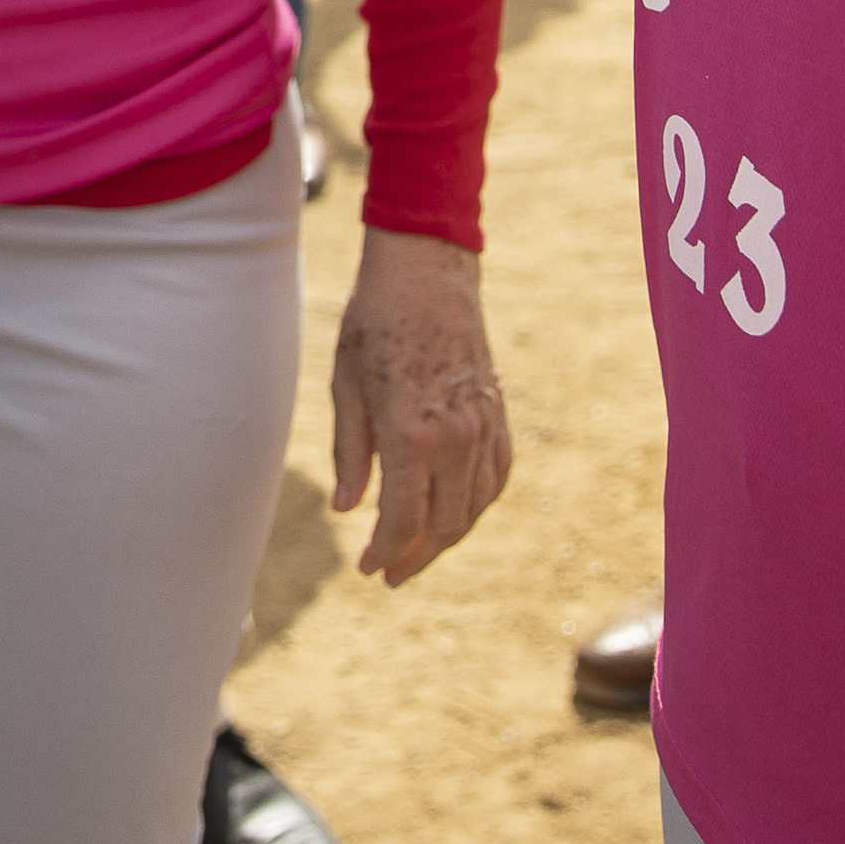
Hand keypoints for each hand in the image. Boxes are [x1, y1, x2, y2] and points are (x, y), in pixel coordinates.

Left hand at [327, 228, 510, 583]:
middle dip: (415, 556)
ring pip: (474, 507)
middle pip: (444, 525)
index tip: (368, 569)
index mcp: (410, 434)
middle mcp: (455, 438)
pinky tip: (456, 512)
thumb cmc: (374, 323)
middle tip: (389, 572)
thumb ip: (351, 455)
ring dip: (447, 537)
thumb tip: (348, 511)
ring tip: (417, 550)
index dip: (384, 553)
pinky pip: (496, 477)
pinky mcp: (498, 414)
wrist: (426, 271)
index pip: (403, 520)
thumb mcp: (346, 388)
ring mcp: (483, 427)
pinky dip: (477, 504)